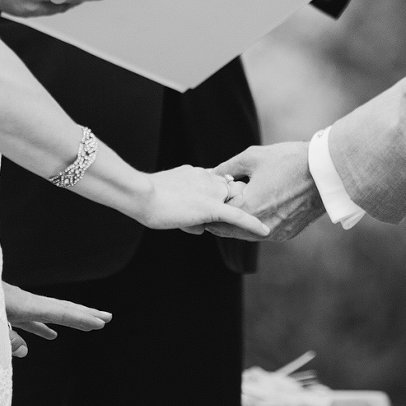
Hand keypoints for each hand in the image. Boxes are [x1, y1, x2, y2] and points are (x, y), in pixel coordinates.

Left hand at [3, 282, 111, 356]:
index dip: (81, 319)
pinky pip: (34, 319)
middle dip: (86, 313)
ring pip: (51, 312)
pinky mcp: (10, 309)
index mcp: (24, 305)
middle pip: (62, 308)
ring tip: (88, 325)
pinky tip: (52, 335)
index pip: (59, 313)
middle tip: (108, 318)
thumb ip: (7, 338)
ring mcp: (20, 305)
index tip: (101, 324)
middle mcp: (27, 302)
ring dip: (71, 318)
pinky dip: (45, 326)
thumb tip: (25, 351)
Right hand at [133, 166, 269, 237]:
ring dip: (239, 214)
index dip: (222, 195)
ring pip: (232, 204)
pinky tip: (265, 232)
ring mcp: (210, 192)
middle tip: (217, 218)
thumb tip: (200, 228)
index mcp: (197, 173)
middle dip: (228, 207)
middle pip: (229, 193)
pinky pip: (237, 216)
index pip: (218, 183)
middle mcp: (208, 178)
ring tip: (238, 225)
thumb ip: (188, 211)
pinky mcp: (211, 207)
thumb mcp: (170, 202)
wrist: (140, 195)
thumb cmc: (148, 199)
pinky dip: (252, 224)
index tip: (222, 202)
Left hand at [208, 142, 323, 241]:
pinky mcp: (287, 234)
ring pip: (246, 233)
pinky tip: (255, 208)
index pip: (217, 217)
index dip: (209, 208)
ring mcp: (276, 233)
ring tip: (233, 205)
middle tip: (214, 205)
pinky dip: (256, 223)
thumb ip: (227, 168)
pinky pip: (263, 232)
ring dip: (238, 222)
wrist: (327, 172)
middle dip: (221, 217)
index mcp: (249, 209)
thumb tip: (211, 174)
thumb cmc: (290, 160)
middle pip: (229, 229)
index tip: (203, 200)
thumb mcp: (252, 157)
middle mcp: (261, 227)